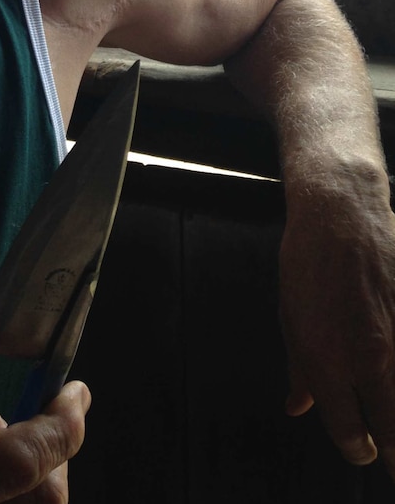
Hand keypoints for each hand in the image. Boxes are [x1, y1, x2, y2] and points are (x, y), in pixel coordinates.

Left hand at [279, 178, 394, 479]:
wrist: (342, 216)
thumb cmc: (308, 264)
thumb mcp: (290, 319)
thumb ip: (299, 371)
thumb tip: (298, 407)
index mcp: (326, 362)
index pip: (349, 434)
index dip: (356, 448)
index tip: (361, 447)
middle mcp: (368, 360)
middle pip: (394, 436)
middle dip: (393, 457)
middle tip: (391, 459)